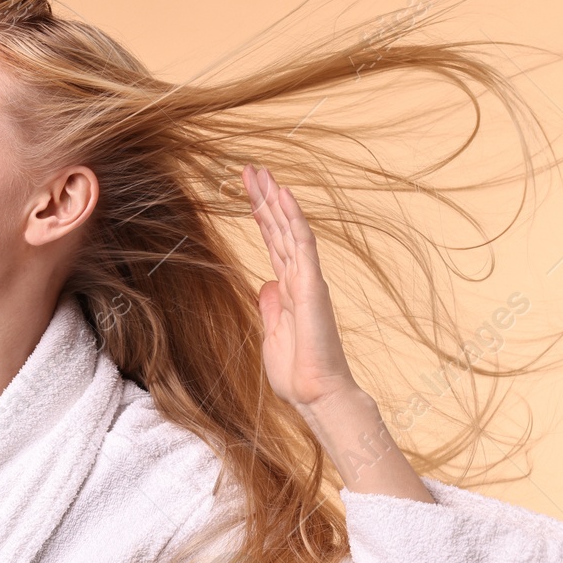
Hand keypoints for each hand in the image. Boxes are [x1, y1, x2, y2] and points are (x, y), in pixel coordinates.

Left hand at [243, 163, 358, 408]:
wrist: (315, 394)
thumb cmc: (296, 372)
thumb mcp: (272, 334)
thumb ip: (271, 306)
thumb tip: (265, 285)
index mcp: (288, 288)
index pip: (272, 242)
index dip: (260, 215)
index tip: (247, 190)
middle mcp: (299, 278)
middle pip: (278, 229)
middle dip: (264, 199)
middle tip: (250, 169)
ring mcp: (308, 280)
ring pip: (291, 230)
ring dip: (277, 201)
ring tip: (262, 173)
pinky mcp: (314, 287)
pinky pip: (303, 246)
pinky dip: (294, 219)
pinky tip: (285, 196)